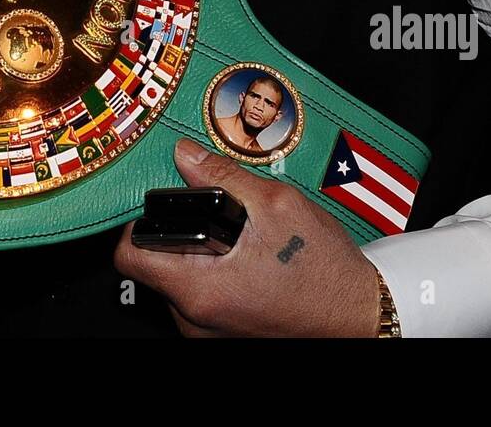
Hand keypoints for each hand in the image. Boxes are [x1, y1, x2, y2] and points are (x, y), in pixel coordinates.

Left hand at [114, 138, 382, 336]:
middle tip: (215, 213)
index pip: (130, 256)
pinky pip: (202, 296)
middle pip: (156, 265)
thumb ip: (222, 176)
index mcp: (199, 289)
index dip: (139, 221)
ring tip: (239, 237)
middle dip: (179, 232)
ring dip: (200, 253)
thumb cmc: (325, 271)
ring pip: (180, 280)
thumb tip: (185, 156)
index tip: (161, 202)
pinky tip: (249, 258)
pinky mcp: (225, 334)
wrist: (361, 315)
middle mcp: (196, 319)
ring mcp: (209, 332)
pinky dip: (216, 272)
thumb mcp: (275, 205)